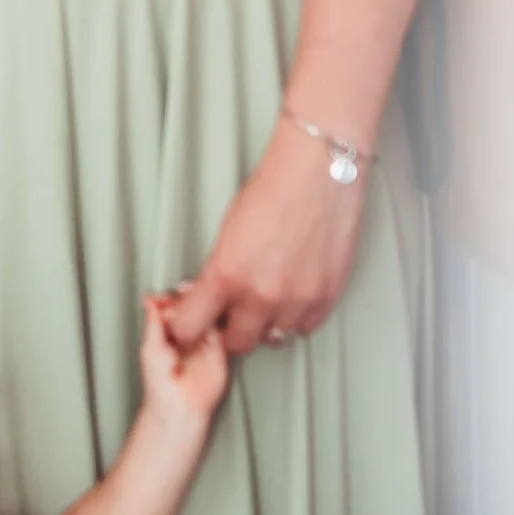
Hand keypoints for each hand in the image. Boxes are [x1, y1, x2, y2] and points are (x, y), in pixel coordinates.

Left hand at [138, 291, 229, 426]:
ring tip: (199, 303)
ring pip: (207, 314)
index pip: (171, 307)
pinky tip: (213, 313)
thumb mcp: (151, 347)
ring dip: (206, 305)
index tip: (169, 296)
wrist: (180, 405)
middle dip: (190, 298)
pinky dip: (219, 318)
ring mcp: (202, 341)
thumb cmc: (160, 384)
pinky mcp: (219, 348)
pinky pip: (222, 328)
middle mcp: (185, 335)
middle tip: (187, 295)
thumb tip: (149, 299)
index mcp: (166, 334)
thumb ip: (153, 322)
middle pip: (192, 307)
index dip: (171, 299)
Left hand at [162, 121, 367, 361]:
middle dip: (228, 331)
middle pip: (235, 344)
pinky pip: (304, 328)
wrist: (320, 170)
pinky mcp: (328, 297)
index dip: (186, 327)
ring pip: (273, 339)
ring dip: (264, 325)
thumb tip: (201, 295)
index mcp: (226, 276)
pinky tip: (291, 296)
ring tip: (264, 299)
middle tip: (229, 314)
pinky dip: (295, 318)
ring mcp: (298, 301)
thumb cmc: (272, 190)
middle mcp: (262, 296)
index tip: (190, 323)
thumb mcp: (226, 233)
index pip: (189, 328)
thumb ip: (215, 272)